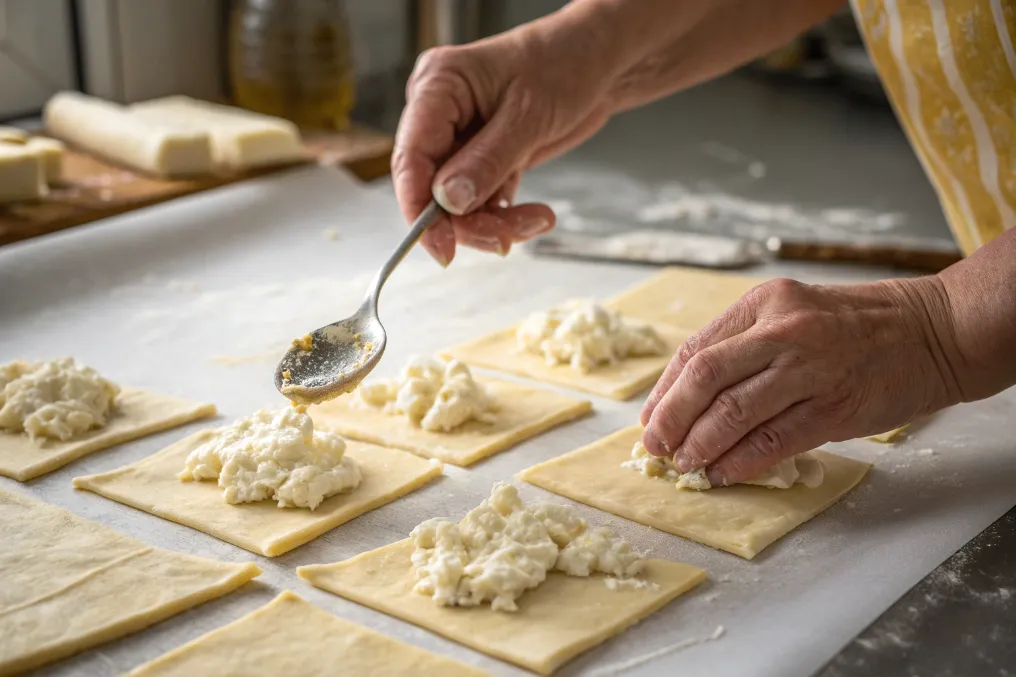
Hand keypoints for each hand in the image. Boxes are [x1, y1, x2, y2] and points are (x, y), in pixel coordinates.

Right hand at [393, 8, 623, 265]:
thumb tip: (448, 200)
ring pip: (458, 204)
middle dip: (468, 222)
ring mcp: (461, 140)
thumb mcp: (528, 115)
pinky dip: (507, 218)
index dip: (418, 206)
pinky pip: (482, 203)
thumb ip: (487, 160)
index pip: (410, 156)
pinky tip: (536, 215)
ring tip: (538, 220)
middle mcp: (441, 115)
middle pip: (431, 188)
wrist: (601, 61)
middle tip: (506, 240)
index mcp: (438, 86)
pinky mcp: (483, 159)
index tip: (441, 246)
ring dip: (495, 224)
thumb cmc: (565, 63)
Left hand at [639, 277, 961, 484]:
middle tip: (656, 448)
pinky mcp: (835, 407)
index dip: (664, 391)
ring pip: (734, 412)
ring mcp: (811, 368)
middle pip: (705, 378)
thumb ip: (746, 345)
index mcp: (764, 303)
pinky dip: (741, 461)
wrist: (934, 331)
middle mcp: (783, 331)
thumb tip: (689, 397)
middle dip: (671, 419)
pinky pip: (774, 439)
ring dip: (701, 445)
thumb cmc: (857, 326)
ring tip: (686, 465)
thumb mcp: (794, 313)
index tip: (650, 420)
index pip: (696, 350)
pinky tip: (724, 473)